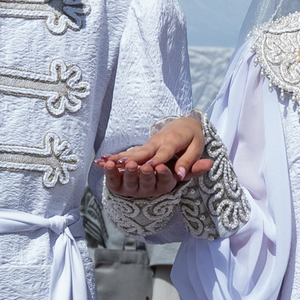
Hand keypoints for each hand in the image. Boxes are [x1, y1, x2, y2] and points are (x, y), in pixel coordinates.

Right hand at [98, 114, 213, 198]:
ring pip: (133, 152)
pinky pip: (129, 152)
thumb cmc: (193, 138)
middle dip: (132, 159)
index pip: (163, 153)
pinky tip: (102, 160)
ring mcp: (148, 144)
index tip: (147, 168)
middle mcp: (157, 142)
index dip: (156, 161)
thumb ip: (188, 162)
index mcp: (172, 141)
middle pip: (144, 152)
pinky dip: (116, 157)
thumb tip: (181, 175)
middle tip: (120, 165)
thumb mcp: (196, 149)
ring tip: (105, 163)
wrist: (185, 123)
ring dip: (119, 158)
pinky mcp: (143, 147)